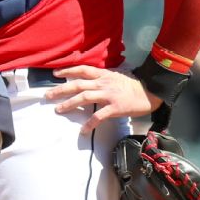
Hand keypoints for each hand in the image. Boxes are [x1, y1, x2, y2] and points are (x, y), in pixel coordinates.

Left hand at [45, 65, 162, 133]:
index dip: (68, 70)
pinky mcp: (115, 108)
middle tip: (48, 95)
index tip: (55, 74)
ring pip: (84, 98)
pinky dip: (89, 123)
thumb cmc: (134, 85)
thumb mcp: (116, 76)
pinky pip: (99, 116)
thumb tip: (90, 80)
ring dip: (69, 104)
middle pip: (77, 84)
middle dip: (61, 90)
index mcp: (103, 75)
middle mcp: (103, 83)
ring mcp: (108, 95)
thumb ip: (103, 78)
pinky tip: (82, 130)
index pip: (82, 69)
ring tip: (58, 110)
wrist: (151, 92)